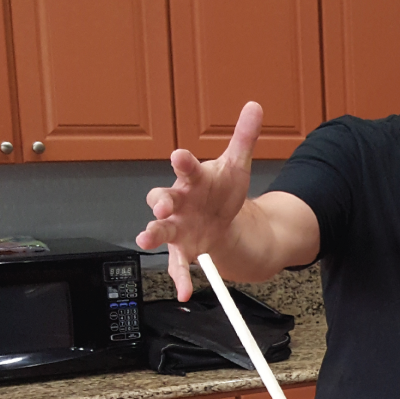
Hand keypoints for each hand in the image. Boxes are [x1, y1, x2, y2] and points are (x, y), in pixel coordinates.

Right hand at [137, 102, 263, 300]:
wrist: (222, 218)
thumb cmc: (221, 189)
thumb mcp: (237, 165)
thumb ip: (244, 137)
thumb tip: (254, 106)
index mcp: (192, 178)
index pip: (186, 167)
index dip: (183, 162)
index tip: (179, 155)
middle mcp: (178, 201)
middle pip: (162, 198)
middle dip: (160, 202)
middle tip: (160, 206)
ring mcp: (176, 226)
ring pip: (159, 230)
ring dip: (151, 234)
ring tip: (145, 240)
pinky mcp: (181, 248)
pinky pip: (177, 264)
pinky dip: (180, 278)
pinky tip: (184, 292)